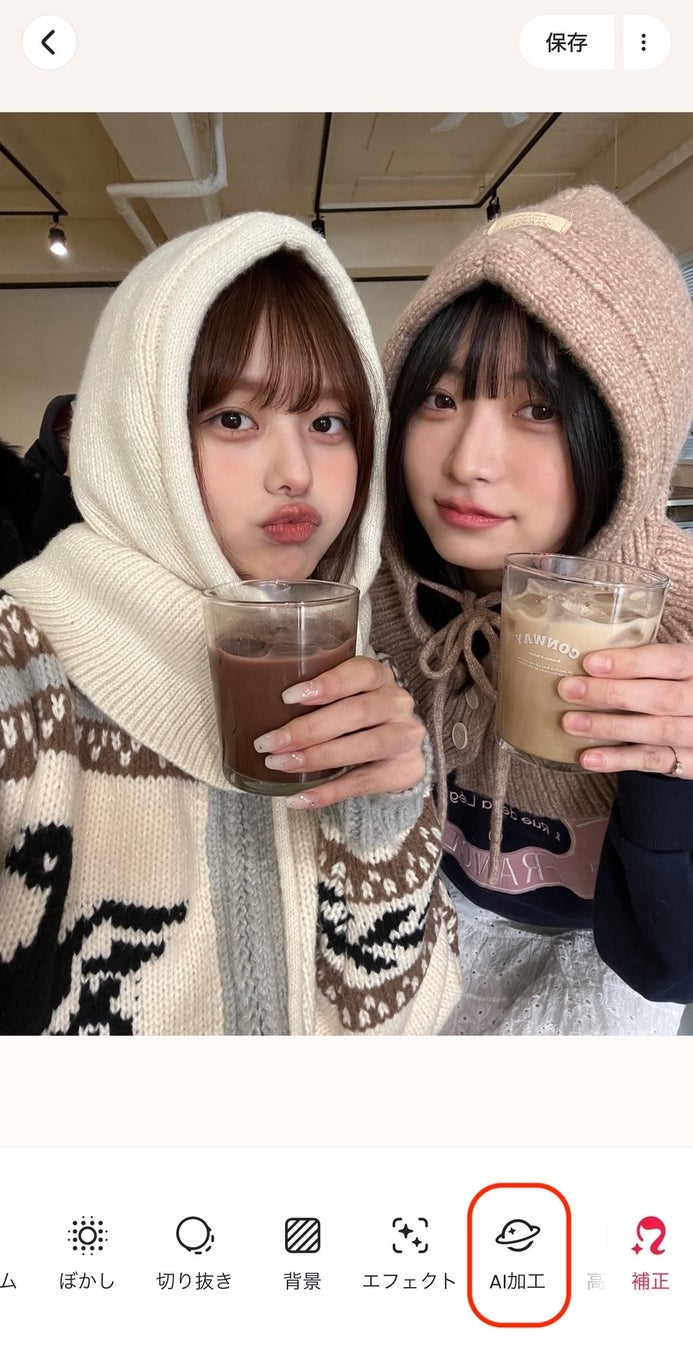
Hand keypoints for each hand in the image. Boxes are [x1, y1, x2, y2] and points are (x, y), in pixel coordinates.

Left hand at [252, 655, 425, 806]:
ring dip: (319, 757)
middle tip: (271, 742)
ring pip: (366, 746)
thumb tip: (255, 707)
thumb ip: (315, 697)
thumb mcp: (343, 698)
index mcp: (379, 678)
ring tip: (281, 765)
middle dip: (310, 729)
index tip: (288, 697)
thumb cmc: (357, 718)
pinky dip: (328, 793)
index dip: (327, 684)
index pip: (361, 672)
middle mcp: (397, 703)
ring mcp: (405, 737)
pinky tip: (298, 798)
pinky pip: (364, 783)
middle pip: (358, 712)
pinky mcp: (404, 770)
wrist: (398, 752)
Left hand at [558, 643, 692, 777]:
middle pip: (661, 697)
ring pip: (657, 731)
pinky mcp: (689, 762)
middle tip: (569, 690)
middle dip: (612, 693)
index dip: (630, 662)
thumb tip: (584, 660)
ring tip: (571, 722)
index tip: (590, 663)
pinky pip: (653, 761)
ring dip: (610, 727)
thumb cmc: (675, 685)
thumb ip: (641, 664)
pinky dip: (619, 760)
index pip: (668, 661)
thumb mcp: (669, 668)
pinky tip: (588, 757)